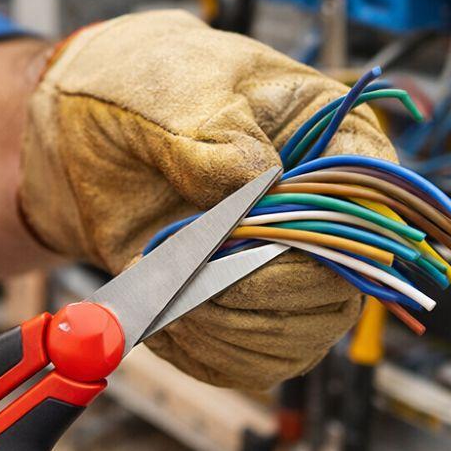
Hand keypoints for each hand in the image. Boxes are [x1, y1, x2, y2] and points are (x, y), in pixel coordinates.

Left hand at [20, 10, 395, 390]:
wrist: (80, 135)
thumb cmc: (142, 88)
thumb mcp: (178, 88)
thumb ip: (220, 132)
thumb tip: (259, 180)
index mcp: (329, 138)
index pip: (370, 201)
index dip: (325, 232)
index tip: (255, 233)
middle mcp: (316, 214)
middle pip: (338, 290)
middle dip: (262, 289)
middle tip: (196, 265)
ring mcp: (279, 269)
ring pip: (297, 339)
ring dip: (229, 326)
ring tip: (170, 287)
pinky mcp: (236, 309)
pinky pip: (247, 363)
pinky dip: (205, 351)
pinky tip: (165, 314)